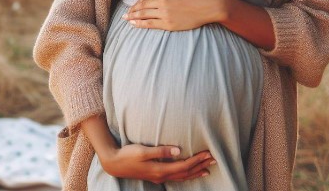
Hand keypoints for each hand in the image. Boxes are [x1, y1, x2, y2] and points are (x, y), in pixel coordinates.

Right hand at [100, 143, 216, 182]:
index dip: (197, 160)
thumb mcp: (143, 151)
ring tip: (207, 168)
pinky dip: (186, 175)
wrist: (114, 164)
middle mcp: (162, 175)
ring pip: (182, 177)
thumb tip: (179, 151)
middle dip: (200, 166)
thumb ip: (161, 151)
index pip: (184, 166)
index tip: (208, 153)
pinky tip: (189, 172)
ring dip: (195, 172)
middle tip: (214, 159)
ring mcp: (159, 177)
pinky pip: (176, 177)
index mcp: (161, 169)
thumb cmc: (128, 154)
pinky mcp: (156, 175)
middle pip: (186, 173)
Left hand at [122, 0, 224, 30]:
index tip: (131, 7)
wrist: (208, 5)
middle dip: (132, 11)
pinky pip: (151, 24)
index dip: (137, 3)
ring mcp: (165, 13)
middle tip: (124, 15)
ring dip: (133, 17)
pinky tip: (134, 25)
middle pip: (142, 6)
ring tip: (126, 19)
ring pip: (144, 15)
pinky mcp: (169, 23)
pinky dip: (141, 24)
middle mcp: (162, 1)